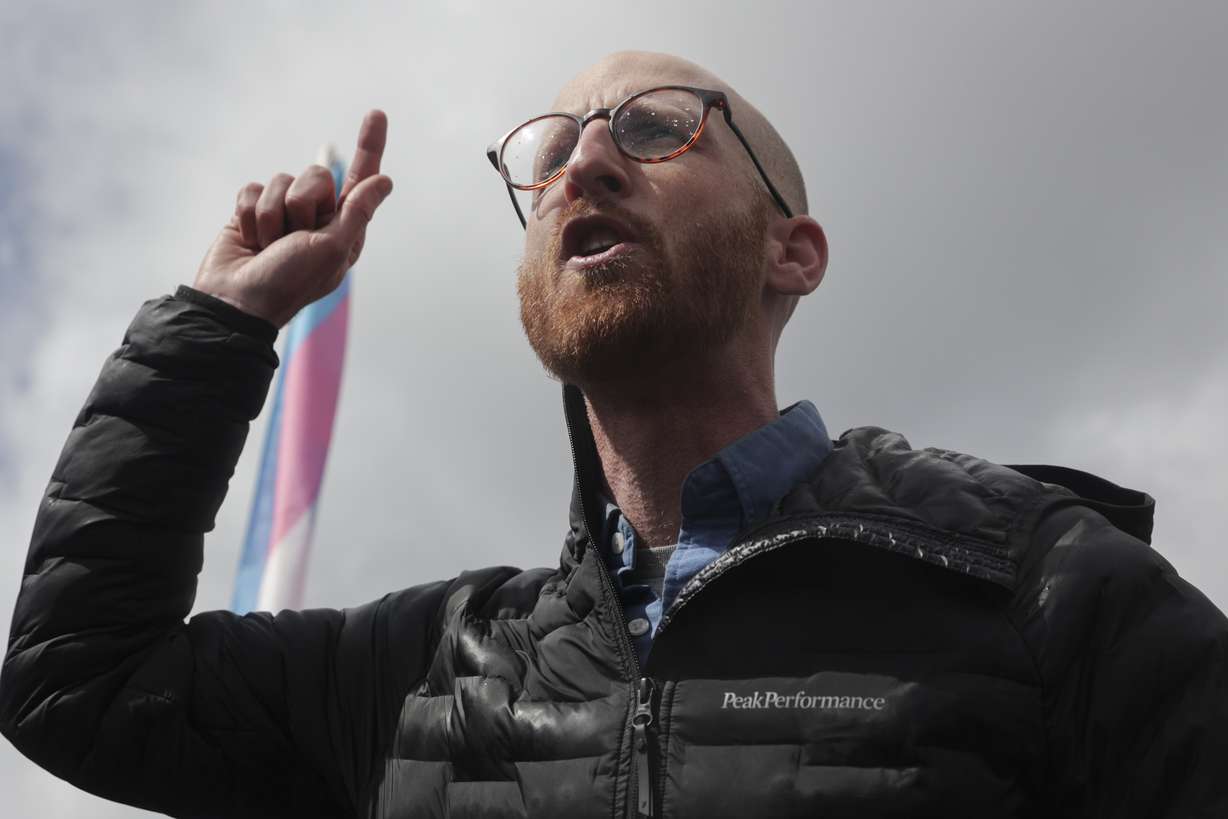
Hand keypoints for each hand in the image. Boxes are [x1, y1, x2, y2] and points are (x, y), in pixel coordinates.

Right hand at [193, 110, 392, 327]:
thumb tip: (383, 181)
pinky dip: (247, 214)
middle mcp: (316, 218)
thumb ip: (356, 212)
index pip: (361, 180)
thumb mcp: (332, 249)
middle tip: (292, 239)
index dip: (369, 147)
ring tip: (268, 246)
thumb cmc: (288, 283)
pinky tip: (248, 241)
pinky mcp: (251, 211)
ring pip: (281, 180)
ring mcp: (282, 214)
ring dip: (271, 216)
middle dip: (302, 205)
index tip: (376, 114)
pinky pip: (252, 188)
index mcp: (344, 229)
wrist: (235, 302)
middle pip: (317, 176)